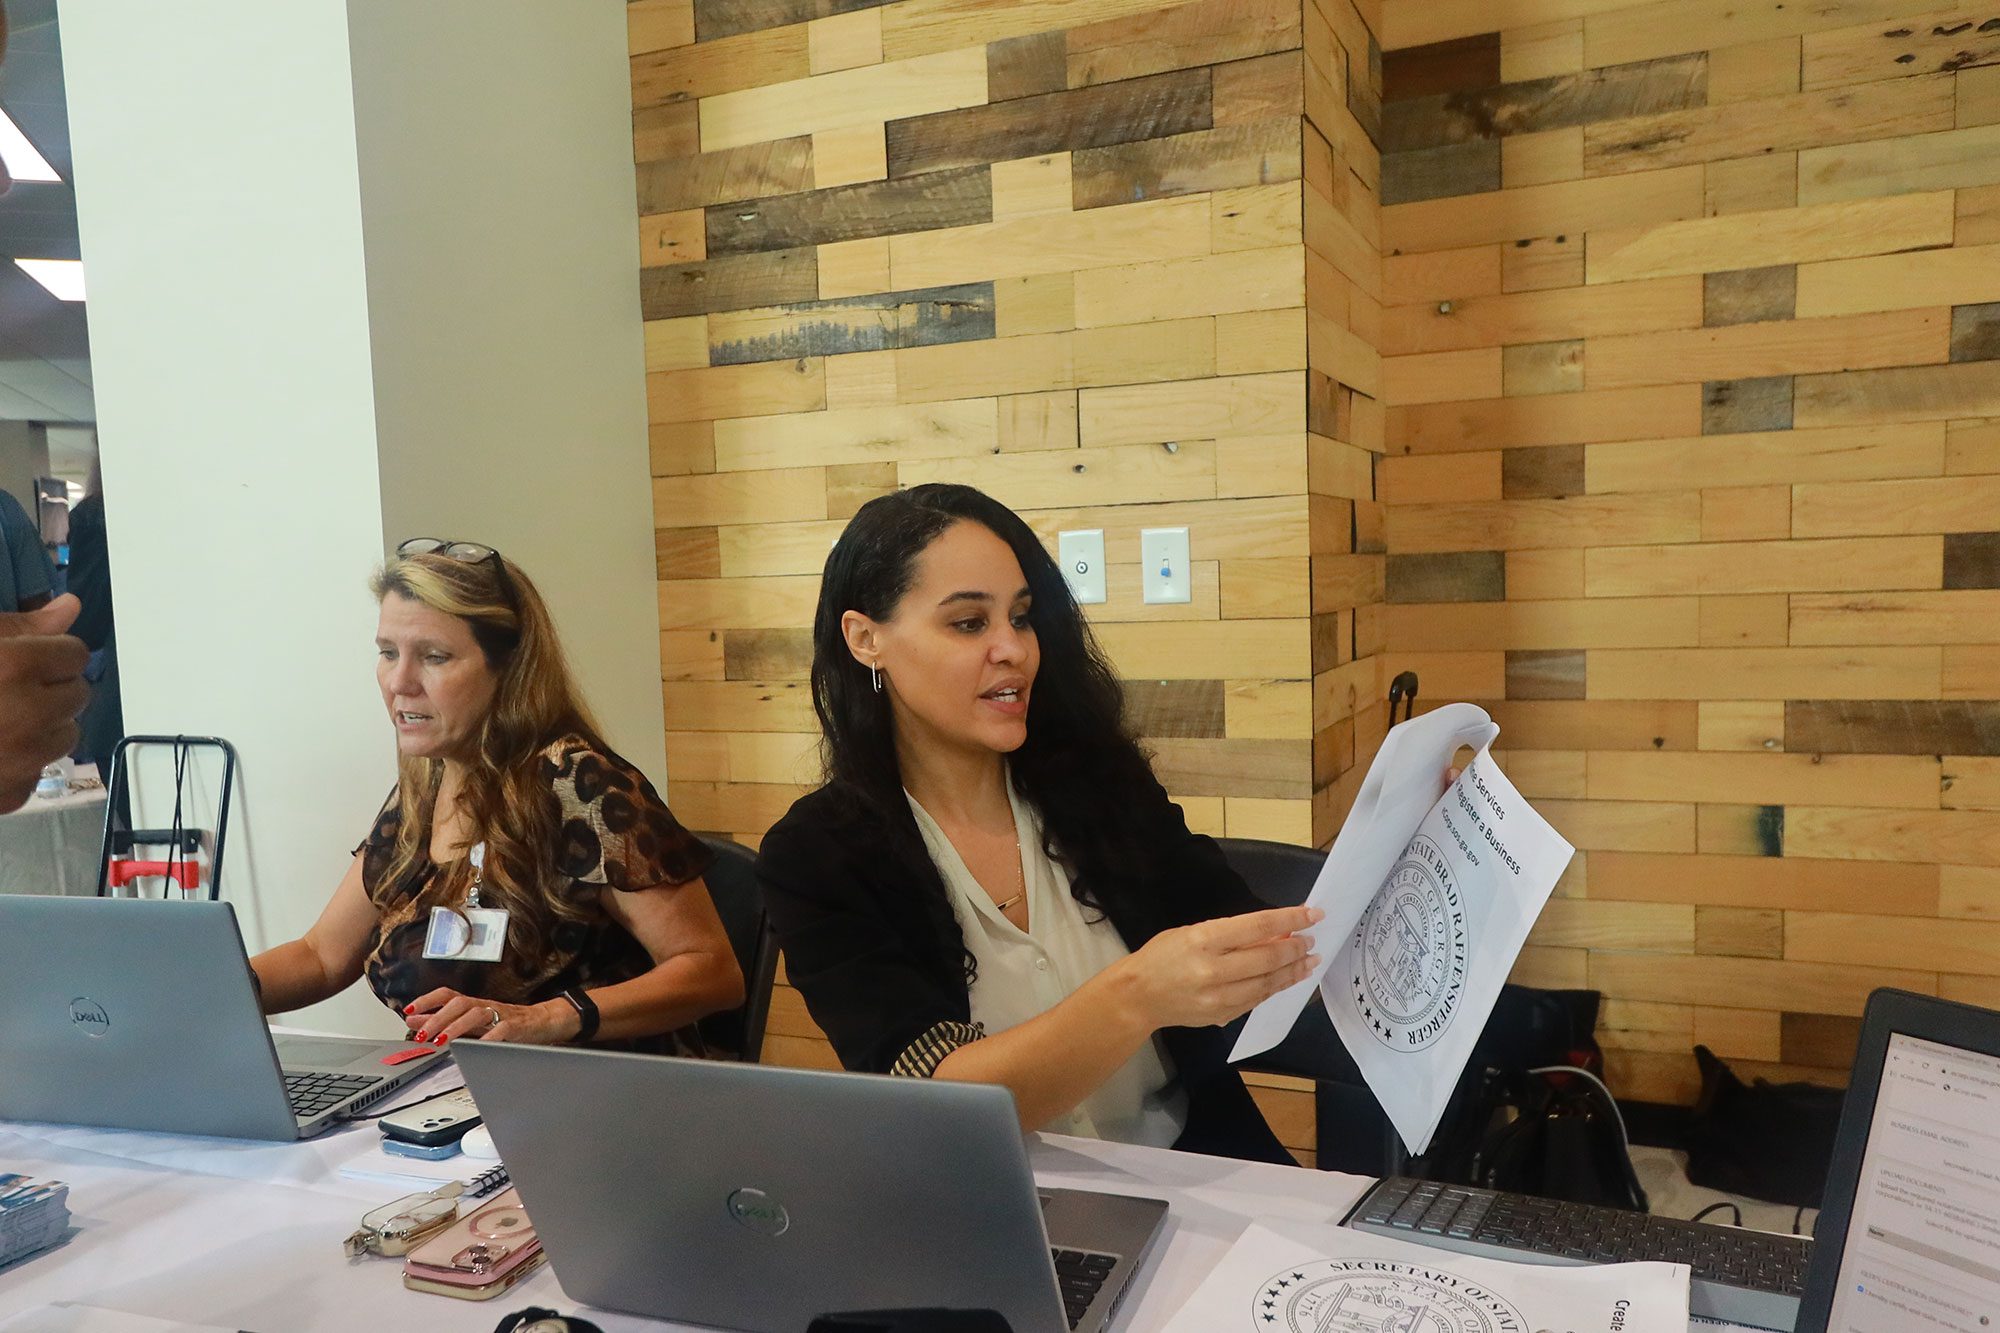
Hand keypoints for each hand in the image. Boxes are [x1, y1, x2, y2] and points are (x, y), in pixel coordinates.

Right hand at [0, 595, 87, 812]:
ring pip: (64, 736)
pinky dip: (18, 764)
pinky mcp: (8, 796)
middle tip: (8, 688)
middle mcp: (28, 716)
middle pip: (76, 695)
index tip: (28, 657)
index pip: (74, 653)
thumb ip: (18, 626)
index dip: (51, 653)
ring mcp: (21, 761)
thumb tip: (70, 607)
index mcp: (15, 668)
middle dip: (50, 688)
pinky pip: (35, 773)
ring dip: (41, 726)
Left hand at [403, 987, 580, 1044]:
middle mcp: (485, 1005)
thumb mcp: (475, 1022)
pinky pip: (501, 1030)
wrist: (545, 1021)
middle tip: (421, 1034)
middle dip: (436, 1017)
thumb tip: (415, 1020)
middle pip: (458, 1003)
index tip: (408, 1011)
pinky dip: (488, 1040)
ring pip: (476, 1013)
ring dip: (456, 1027)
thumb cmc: (509, 1023)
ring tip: (442, 1041)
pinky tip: (476, 1050)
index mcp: (474, 1004)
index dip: (426, 1001)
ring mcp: (501, 1014)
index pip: (447, 995)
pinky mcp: (516, 1027)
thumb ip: (446, 1021)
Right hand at [1115, 905, 1321, 1030]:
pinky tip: (1289, 977)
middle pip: (1268, 957)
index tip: (1312, 915)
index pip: (1258, 927)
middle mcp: (1213, 970)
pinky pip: (1258, 1000)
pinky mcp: (1223, 1015)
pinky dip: (1277, 987)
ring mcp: (1219, 997)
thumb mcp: (1192, 932)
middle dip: (1296, 947)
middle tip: (1311, 940)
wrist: (1139, 996)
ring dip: (1294, 970)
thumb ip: (1231, 934)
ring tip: (1310, 960)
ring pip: (1268, 982)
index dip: (1290, 920)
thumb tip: (1274, 933)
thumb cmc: (1162, 956)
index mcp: (1203, 940)